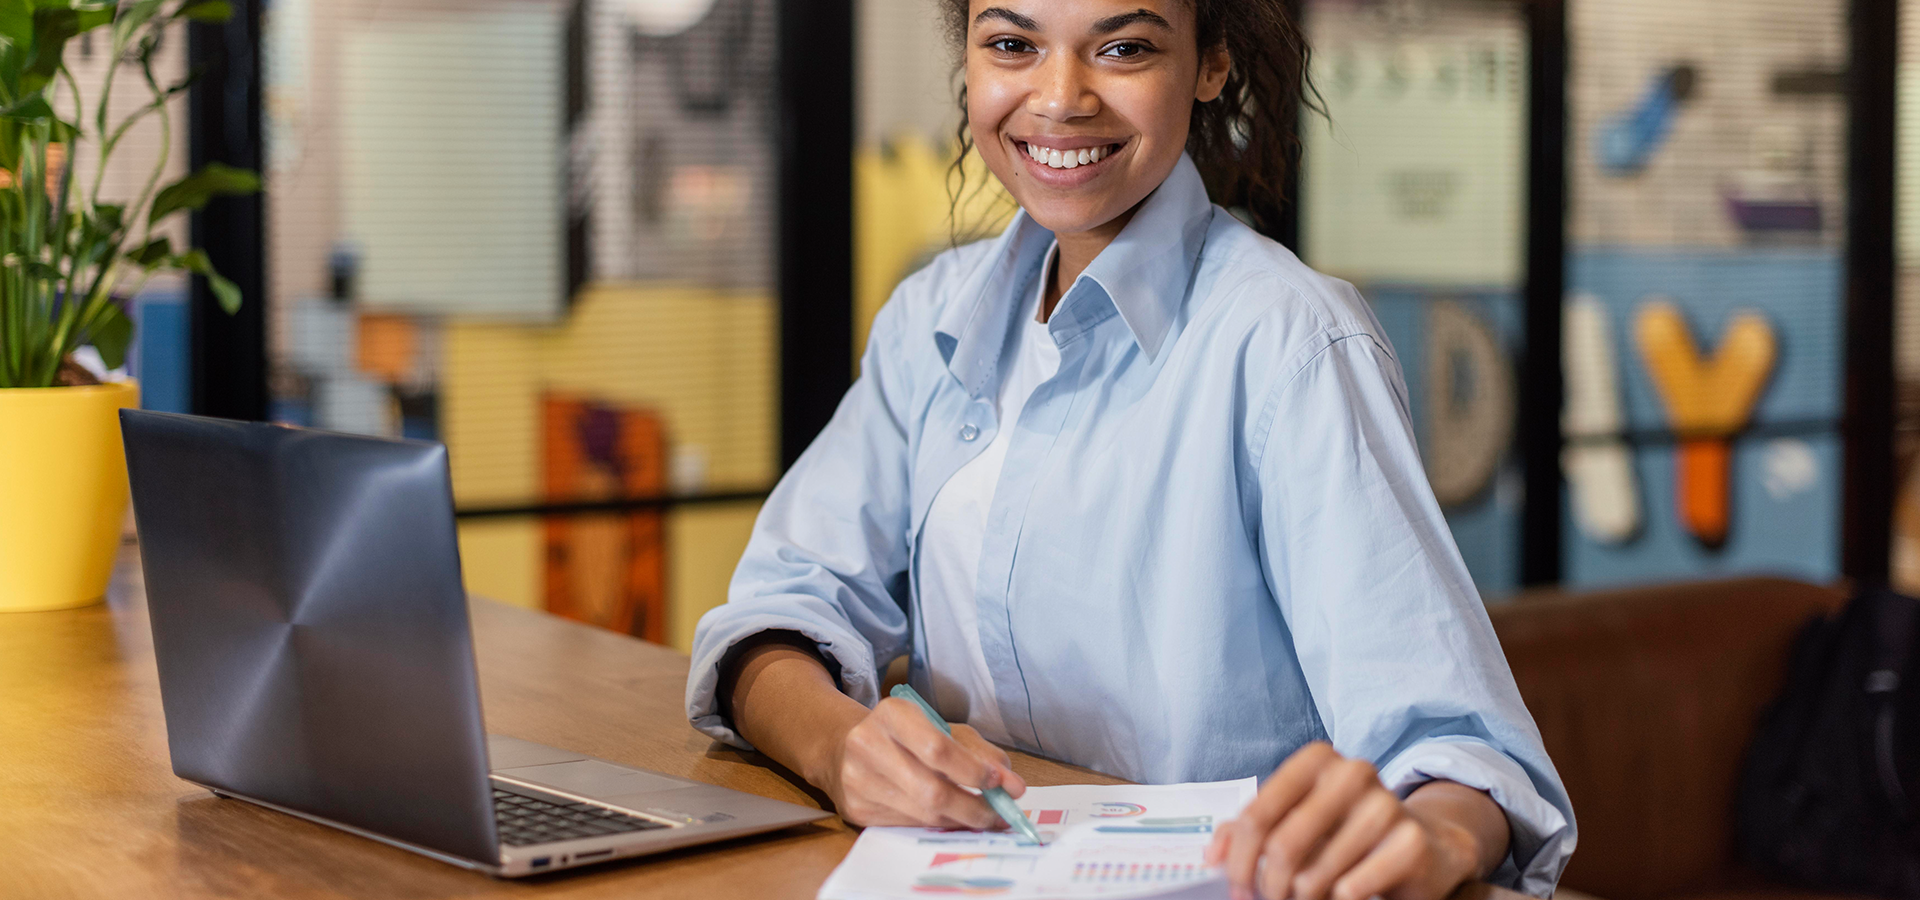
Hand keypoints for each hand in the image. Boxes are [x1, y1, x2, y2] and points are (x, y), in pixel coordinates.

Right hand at [822, 696, 1027, 828]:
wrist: (843, 748)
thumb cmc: (903, 736)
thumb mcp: (941, 728)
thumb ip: (979, 752)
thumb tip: (1012, 785)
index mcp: (892, 714)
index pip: (938, 749)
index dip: (974, 771)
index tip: (1003, 783)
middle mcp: (868, 745)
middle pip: (931, 790)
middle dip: (974, 807)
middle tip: (1001, 814)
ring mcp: (857, 780)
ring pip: (922, 813)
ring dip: (961, 820)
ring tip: (984, 819)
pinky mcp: (855, 809)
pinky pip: (908, 825)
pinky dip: (937, 825)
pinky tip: (952, 819)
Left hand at [1207, 742, 1495, 899]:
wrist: (1424, 843)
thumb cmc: (1346, 830)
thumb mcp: (1297, 819)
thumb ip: (1250, 829)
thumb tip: (1212, 857)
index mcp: (1316, 760)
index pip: (1257, 815)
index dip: (1239, 860)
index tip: (1236, 888)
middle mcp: (1352, 773)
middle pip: (1282, 847)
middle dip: (1268, 887)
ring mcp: (1385, 805)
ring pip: (1315, 875)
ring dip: (1303, 899)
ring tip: (1307, 898)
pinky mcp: (1410, 842)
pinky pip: (1350, 889)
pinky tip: (1340, 897)